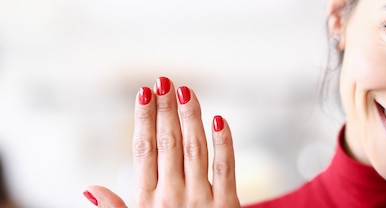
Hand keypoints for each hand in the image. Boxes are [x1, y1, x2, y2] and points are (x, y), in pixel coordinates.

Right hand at [84, 77, 239, 207]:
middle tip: (164, 81)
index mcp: (147, 200)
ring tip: (186, 92)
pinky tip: (219, 120)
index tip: (144, 93)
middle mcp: (171, 196)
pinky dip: (223, 144)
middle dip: (165, 111)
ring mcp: (200, 199)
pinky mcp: (226, 204)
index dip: (144, 120)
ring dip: (190, 118)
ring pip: (194, 150)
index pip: (143, 151)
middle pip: (168, 145)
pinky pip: (225, 168)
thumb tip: (90, 188)